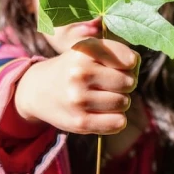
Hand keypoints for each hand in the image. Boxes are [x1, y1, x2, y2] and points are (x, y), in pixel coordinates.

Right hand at [14, 38, 139, 134]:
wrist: (38, 89)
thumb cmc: (73, 68)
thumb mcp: (87, 50)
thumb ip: (115, 53)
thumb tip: (135, 64)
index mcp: (84, 51)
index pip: (128, 59)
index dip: (130, 63)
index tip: (122, 64)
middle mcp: (80, 73)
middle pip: (129, 82)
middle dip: (125, 83)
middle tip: (111, 83)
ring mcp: (79, 99)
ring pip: (124, 102)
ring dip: (120, 101)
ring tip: (104, 97)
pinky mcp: (80, 122)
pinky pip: (118, 122)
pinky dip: (117, 119)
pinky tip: (106, 113)